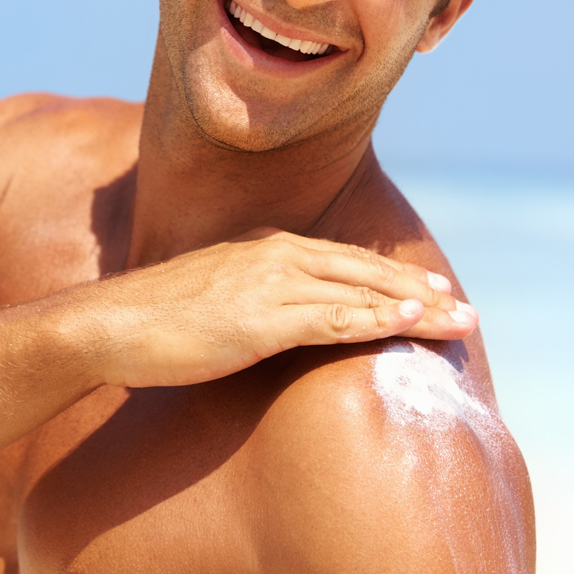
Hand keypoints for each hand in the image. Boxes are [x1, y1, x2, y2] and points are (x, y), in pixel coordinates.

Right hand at [81, 227, 477, 387]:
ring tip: (459, 321)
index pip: (345, 261)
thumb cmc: (153, 321)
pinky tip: (407, 323)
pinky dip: (374, 319)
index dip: (392, 277)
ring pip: (360, 292)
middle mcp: (276, 256)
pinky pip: (331, 318)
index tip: (430, 292)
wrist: (108, 324)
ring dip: (414, 307)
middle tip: (465, 310)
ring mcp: (269, 284)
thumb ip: (253, 301)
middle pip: (365, 272)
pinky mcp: (261, 319)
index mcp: (266, 248)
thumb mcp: (214, 300)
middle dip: (419, 292)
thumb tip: (275, 322)